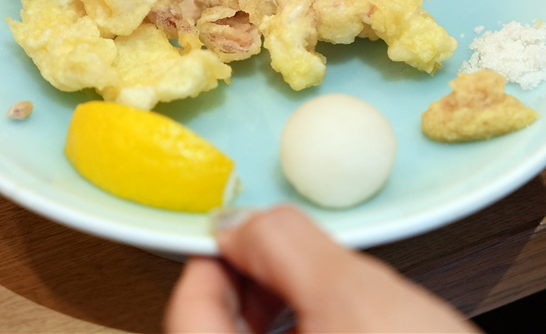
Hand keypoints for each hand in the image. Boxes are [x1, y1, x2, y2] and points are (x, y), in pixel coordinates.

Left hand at [164, 204, 479, 332]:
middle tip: (281, 256)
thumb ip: (285, 246)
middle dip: (249, 284)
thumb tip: (239, 222)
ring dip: (275, 312)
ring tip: (317, 289)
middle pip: (214, 330)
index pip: (189, 308)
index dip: (215, 256)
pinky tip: (337, 327)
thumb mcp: (356, 299)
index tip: (242, 231)